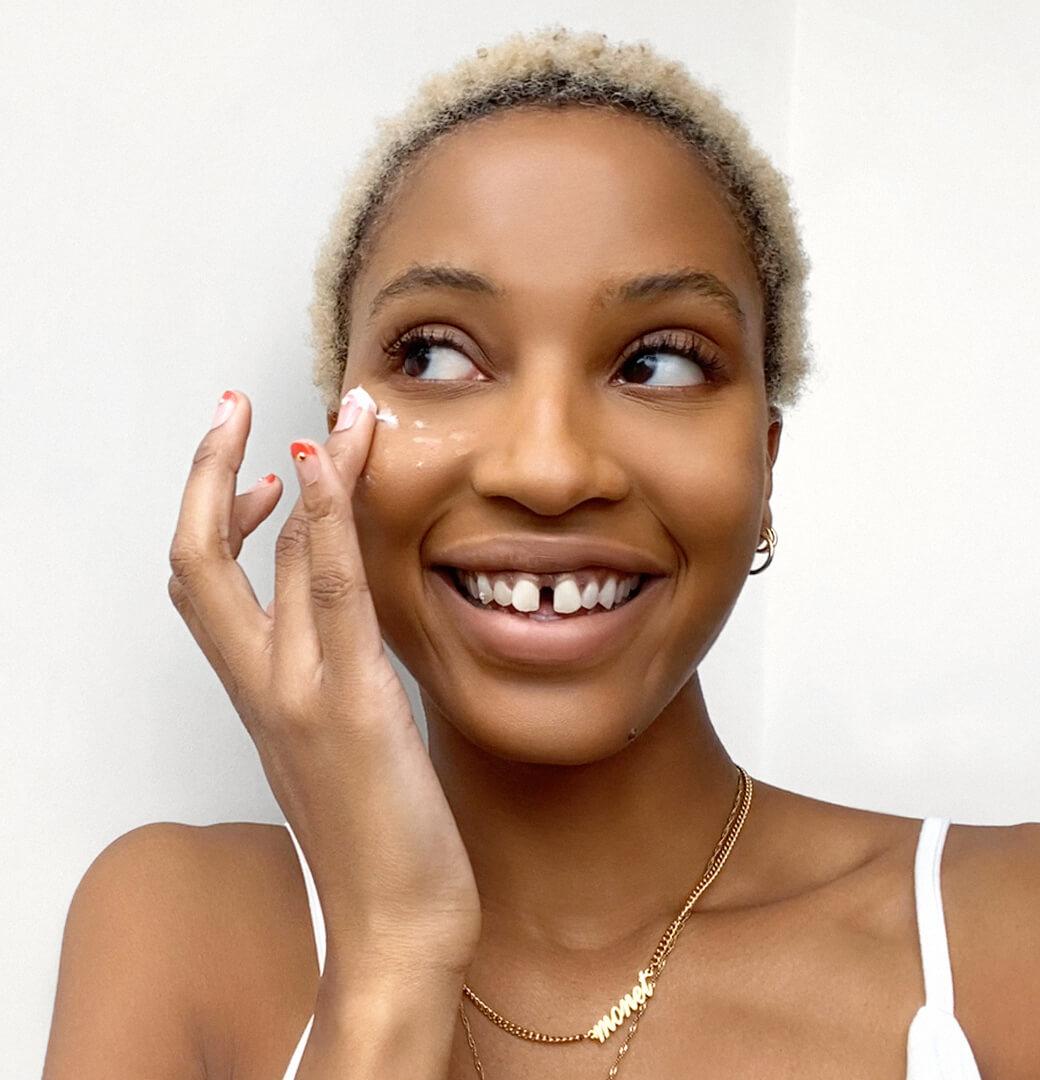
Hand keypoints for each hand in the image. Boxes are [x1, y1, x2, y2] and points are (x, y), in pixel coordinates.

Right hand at [167, 388, 480, 981]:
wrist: (397, 920)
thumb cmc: (376, 829)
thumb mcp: (341, 733)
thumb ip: (329, 660)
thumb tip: (340, 595)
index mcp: (260, 690)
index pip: (210, 581)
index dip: (215, 510)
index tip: (255, 458)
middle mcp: (265, 685)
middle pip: (199, 560)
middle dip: (207, 473)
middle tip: (236, 405)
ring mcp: (301, 694)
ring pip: (266, 559)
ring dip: (302, 469)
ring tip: (334, 408)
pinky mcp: (354, 706)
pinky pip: (327, 593)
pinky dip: (322, 520)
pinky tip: (329, 462)